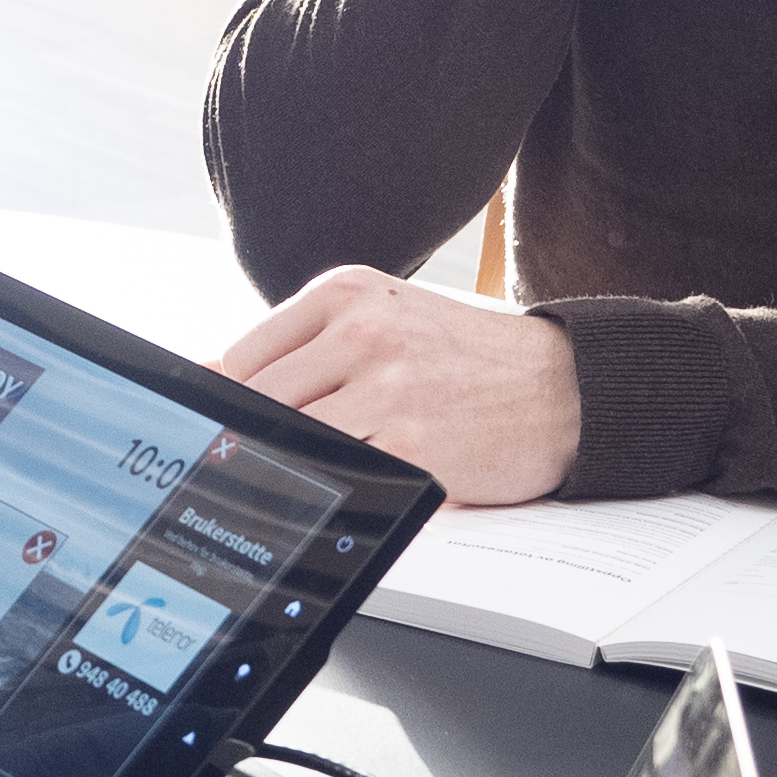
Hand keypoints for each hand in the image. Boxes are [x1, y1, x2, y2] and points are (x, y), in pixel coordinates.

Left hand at [216, 265, 581, 505]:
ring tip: (305, 476)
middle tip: (254, 464)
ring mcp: (386, 387)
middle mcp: (361, 330)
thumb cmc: (465, 357)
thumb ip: (306, 344)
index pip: (242, 354)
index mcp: (345, 292)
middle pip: (257, 399)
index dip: (229, 402)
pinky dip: (335, 484)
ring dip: (292, 463)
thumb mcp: (384, 319)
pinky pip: (343, 471)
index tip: (225, 428)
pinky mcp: (413, 443)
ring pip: (292, 437)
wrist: (564, 387)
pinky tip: (349, 484)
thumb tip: (212, 376)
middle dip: (254, 436)